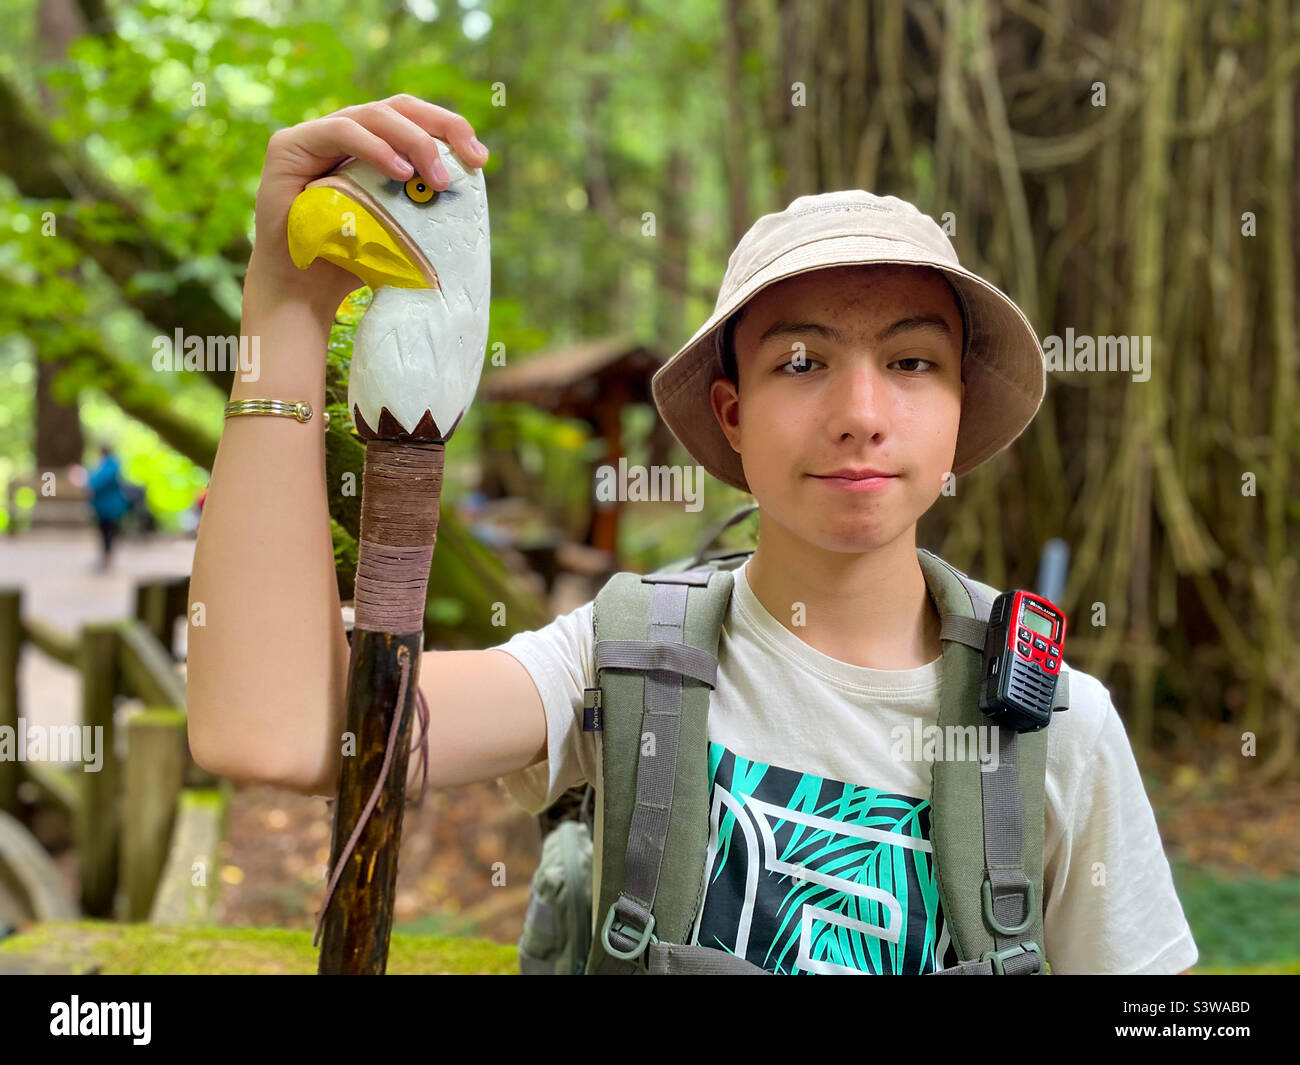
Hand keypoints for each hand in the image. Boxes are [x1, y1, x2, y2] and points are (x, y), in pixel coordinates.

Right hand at [247, 95, 489, 313]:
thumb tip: (474, 191)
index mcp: (372, 145)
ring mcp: (314, 135)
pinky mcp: (288, 146)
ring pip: (373, 115)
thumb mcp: (403, 228)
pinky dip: (374, 148)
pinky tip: (400, 171)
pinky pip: (339, 132)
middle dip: (441, 128)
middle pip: (399, 108)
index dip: (450, 128)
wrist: (304, 292)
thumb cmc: (354, 263)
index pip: (415, 118)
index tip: (480, 158)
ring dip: (414, 142)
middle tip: (472, 161)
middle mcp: (344, 132)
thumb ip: (425, 203)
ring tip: (437, 179)